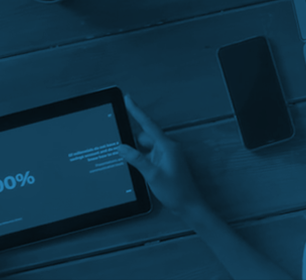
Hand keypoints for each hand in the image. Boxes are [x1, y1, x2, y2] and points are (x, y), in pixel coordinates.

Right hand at [118, 94, 205, 212]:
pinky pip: (149, 155)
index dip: (136, 110)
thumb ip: (137, 160)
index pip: (148, 124)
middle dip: (131, 139)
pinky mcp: (164, 163)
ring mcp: (166, 155)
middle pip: (144, 136)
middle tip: (116, 139)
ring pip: (145, 147)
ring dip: (135, 151)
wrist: (189, 205)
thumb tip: (122, 147)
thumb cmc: (176, 191)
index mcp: (166, 146)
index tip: (128, 98)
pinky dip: (140, 158)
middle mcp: (167, 147)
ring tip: (124, 158)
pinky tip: (133, 165)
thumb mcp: (153, 175)